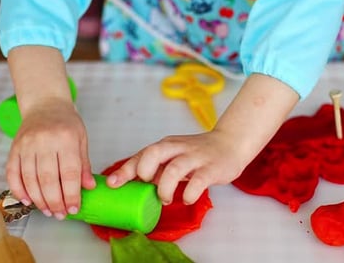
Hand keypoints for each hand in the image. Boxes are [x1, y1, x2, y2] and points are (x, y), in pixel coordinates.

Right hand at [5, 98, 95, 219]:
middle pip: (48, 180)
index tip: (73, 209)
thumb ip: (84, 165)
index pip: (69, 173)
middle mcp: (44, 142)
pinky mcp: (14, 148)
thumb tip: (88, 187)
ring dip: (38, 200)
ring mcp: (26, 145)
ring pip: (29, 179)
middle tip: (60, 215)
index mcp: (65, 139)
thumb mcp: (82, 140)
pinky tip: (28, 200)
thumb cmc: (67, 123)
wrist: (45, 104)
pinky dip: (18, 189)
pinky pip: (12, 173)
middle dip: (55, 202)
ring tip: (48, 211)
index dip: (71, 194)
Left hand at [106, 74, 299, 204]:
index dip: (125, 170)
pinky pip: (197, 182)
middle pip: (153, 153)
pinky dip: (189, 193)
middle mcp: (178, 148)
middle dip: (145, 172)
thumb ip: (158, 166)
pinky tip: (188, 197)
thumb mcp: (174, 155)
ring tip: (166, 198)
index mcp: (166, 145)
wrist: (230, 144)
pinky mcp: (211, 168)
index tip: (112, 184)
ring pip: (174, 169)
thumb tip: (139, 182)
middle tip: (149, 186)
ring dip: (165, 188)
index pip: (142, 155)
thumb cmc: (198, 153)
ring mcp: (195, 157)